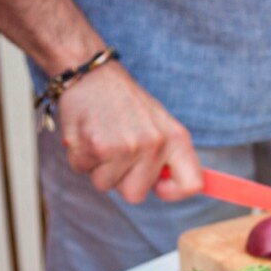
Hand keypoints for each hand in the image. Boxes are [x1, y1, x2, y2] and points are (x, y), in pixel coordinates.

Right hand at [58, 63, 202, 203]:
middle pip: (135, 195)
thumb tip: (168, 188)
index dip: (173, 192)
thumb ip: (168, 157)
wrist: (93, 75)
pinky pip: (82, 171)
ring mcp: (127, 146)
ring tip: (102, 139)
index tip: (158, 187)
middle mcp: (155, 144)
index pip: (191, 184)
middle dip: (120, 179)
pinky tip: (87, 135)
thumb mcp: (160, 125)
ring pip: (105, 185)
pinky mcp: (98, 146)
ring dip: (97, 167)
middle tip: (117, 151)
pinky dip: (80, 157)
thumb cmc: (126, 104)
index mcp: (177, 139)